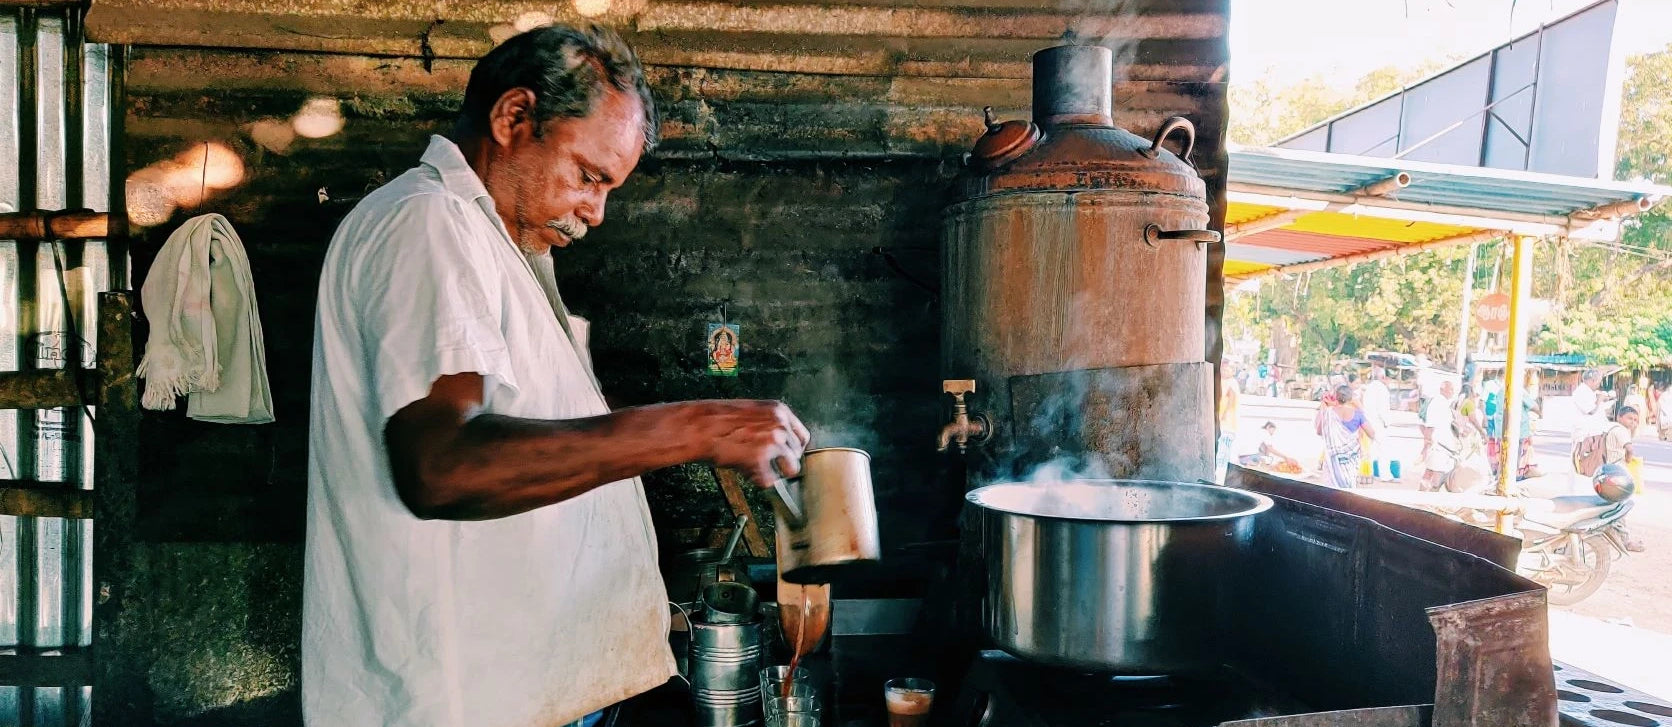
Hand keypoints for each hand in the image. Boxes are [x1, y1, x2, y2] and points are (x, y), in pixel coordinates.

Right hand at [686, 400, 810, 486]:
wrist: (700, 426)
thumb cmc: (719, 419)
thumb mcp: (752, 411)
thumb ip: (770, 424)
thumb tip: (780, 442)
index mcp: (778, 411)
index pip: (803, 436)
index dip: (795, 449)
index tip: (790, 456)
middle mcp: (779, 425)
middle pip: (797, 454)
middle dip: (783, 462)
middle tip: (767, 464)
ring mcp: (771, 442)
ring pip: (791, 469)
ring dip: (776, 472)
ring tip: (758, 468)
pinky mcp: (759, 460)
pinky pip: (770, 481)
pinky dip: (758, 480)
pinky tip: (746, 470)